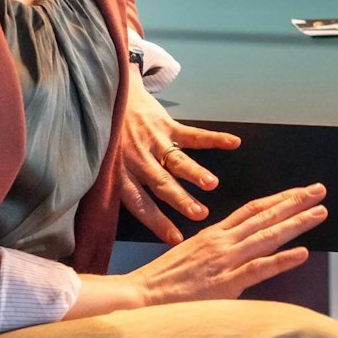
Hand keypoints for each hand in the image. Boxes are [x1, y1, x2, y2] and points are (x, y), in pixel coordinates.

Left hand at [117, 81, 242, 243]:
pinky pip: (192, 133)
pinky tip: (232, 143)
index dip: (157, 222)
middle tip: (199, 214)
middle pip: (161, 184)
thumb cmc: (111, 141)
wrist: (109, 99)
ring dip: (194, 171)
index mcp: (121, 175)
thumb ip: (119, 188)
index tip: (176, 239)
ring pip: (175, 160)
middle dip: (181, 200)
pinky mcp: (166, 124)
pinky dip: (214, 138)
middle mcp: (137, 159)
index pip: (140, 204)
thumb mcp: (105, 167)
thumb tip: (135, 220)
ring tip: (211, 184)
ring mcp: (152, 141)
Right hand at [128, 183, 328, 305]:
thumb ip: (218, 249)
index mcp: (215, 234)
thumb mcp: (193, 254)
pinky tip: (302, 253)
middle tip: (320, 190)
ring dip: (297, 223)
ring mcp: (225, 261)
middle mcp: (223, 242)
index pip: (253, 209)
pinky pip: (259, 269)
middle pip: (265, 216)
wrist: (140, 295)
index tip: (299, 191)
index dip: (279, 199)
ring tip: (319, 212)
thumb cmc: (164, 280)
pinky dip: (282, 260)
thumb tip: (241, 248)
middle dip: (295, 201)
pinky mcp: (225, 283)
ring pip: (268, 236)